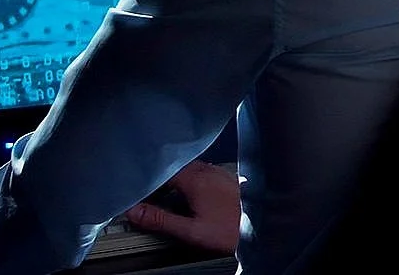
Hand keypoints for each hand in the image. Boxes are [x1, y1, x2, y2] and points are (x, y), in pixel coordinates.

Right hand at [125, 160, 240, 253]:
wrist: (263, 229)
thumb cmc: (232, 231)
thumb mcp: (190, 230)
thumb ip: (160, 220)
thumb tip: (135, 212)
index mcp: (197, 179)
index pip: (163, 170)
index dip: (147, 180)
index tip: (137, 191)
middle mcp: (209, 171)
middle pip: (175, 168)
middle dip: (160, 180)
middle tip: (147, 195)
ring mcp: (220, 174)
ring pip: (189, 170)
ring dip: (175, 181)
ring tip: (164, 197)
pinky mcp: (227, 181)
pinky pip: (202, 174)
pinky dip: (190, 183)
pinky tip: (188, 197)